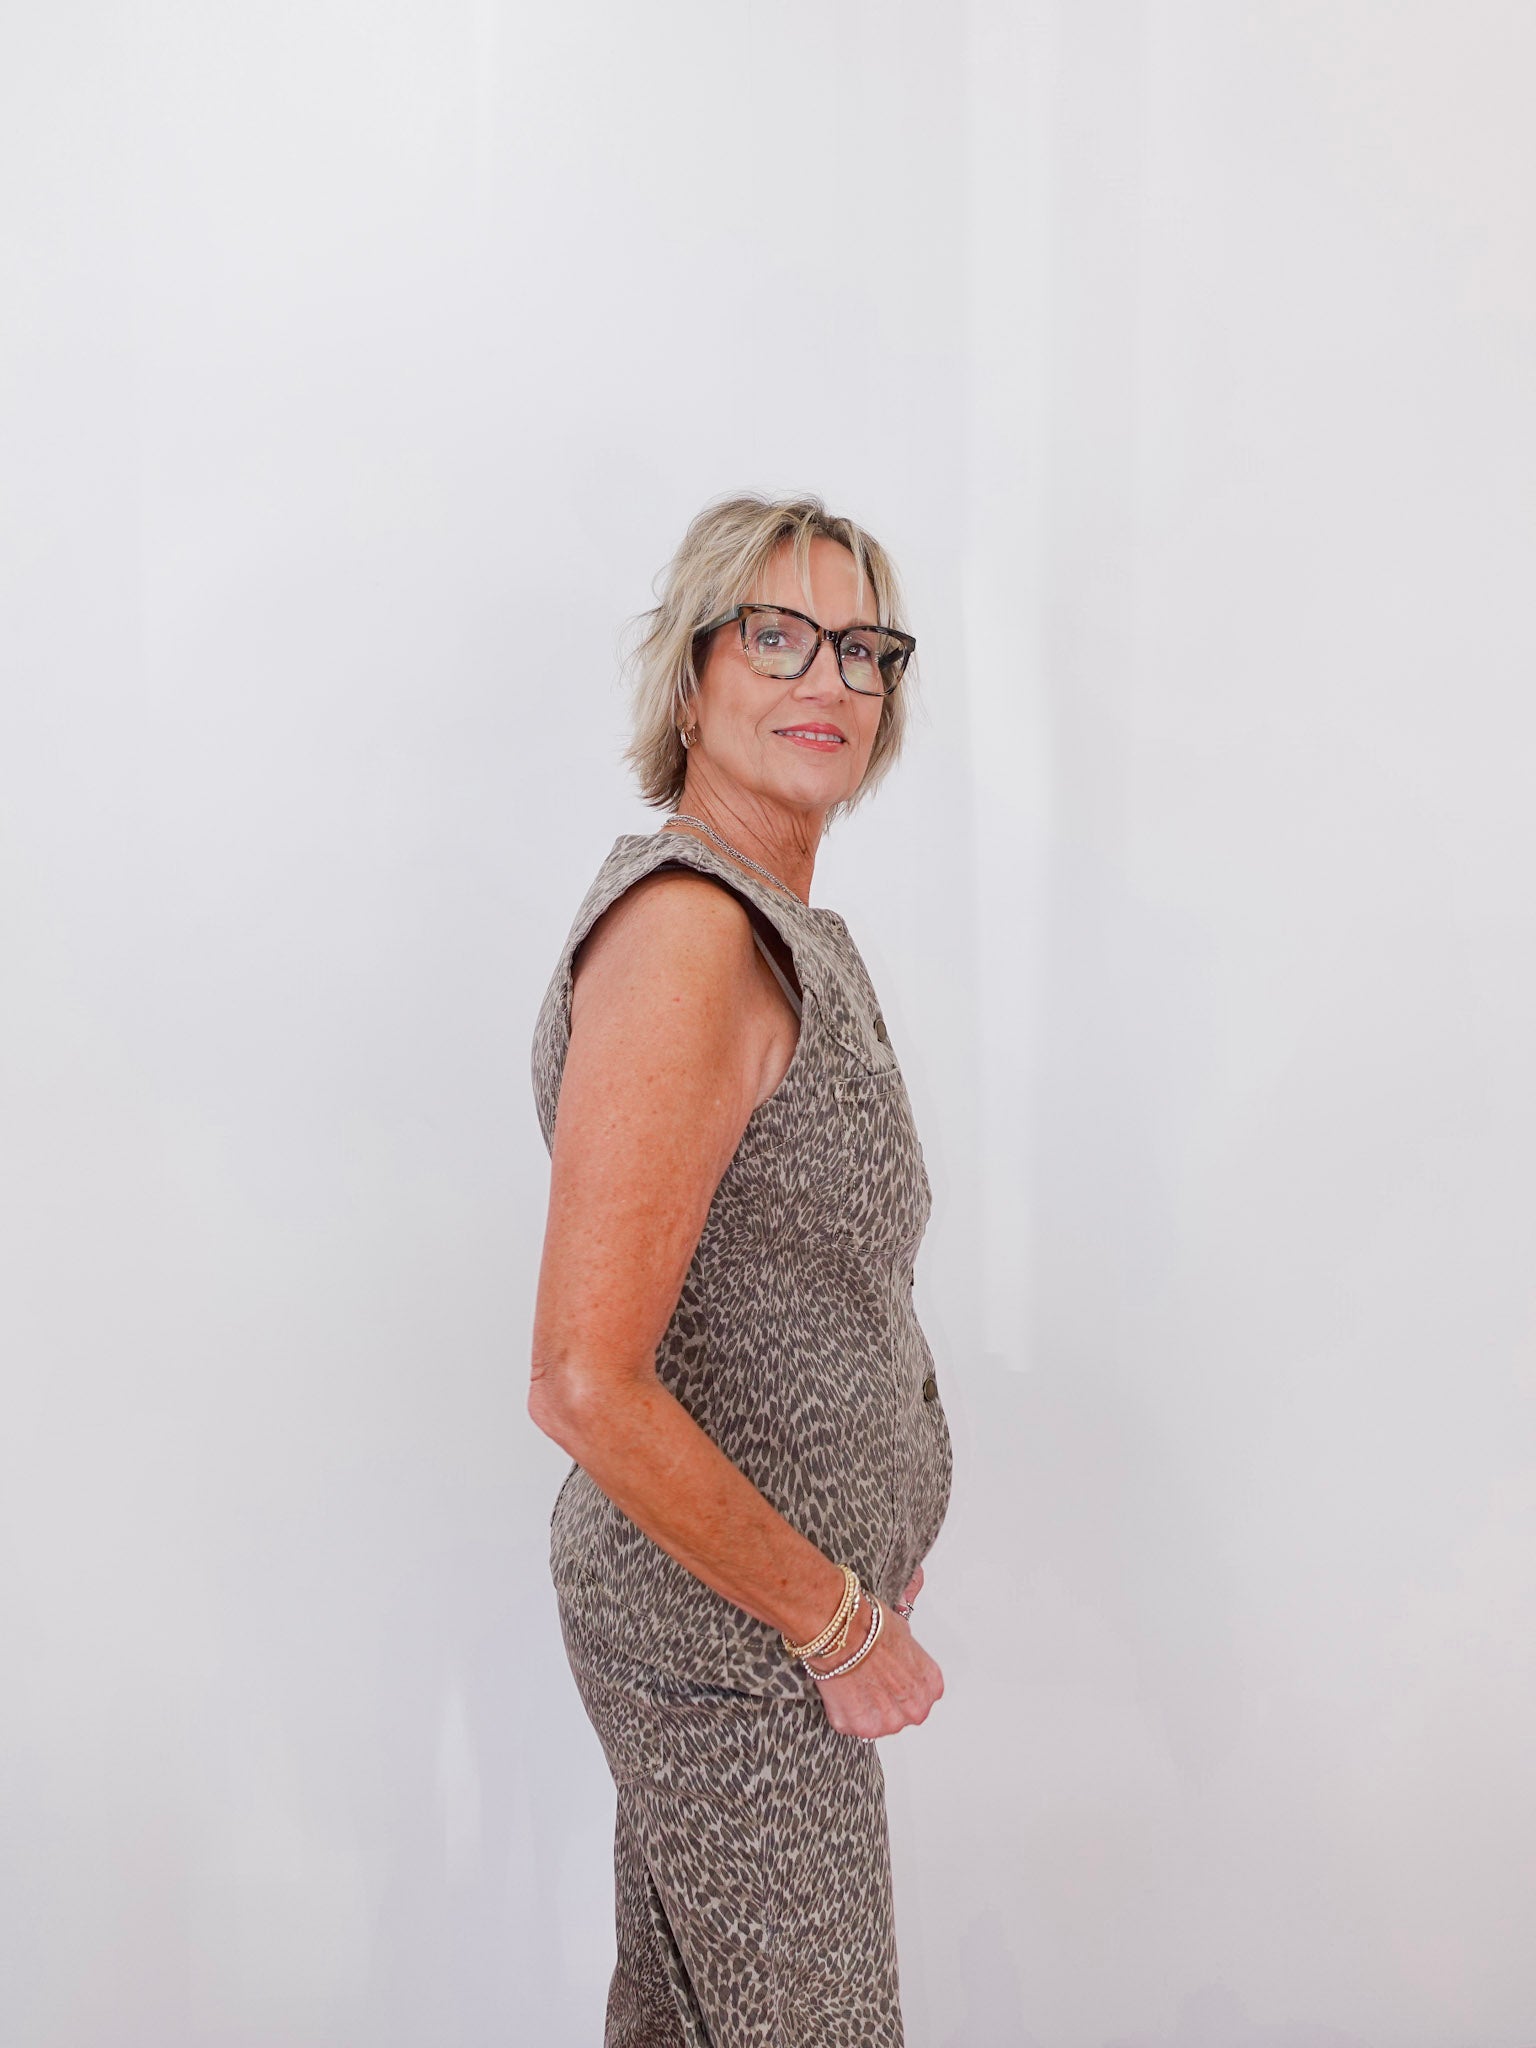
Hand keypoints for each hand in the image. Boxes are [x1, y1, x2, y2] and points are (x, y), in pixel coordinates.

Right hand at [806, 1575, 941, 1740]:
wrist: (844, 1634)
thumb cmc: (870, 1628)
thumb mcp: (903, 1634)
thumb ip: (907, 1657)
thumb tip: (897, 1655)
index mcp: (931, 1685)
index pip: (923, 1697)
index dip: (902, 1687)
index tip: (891, 1681)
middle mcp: (914, 1708)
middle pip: (902, 1713)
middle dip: (886, 1701)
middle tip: (870, 1681)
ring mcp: (888, 1721)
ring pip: (879, 1723)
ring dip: (866, 1709)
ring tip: (855, 1684)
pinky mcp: (861, 1727)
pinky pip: (854, 1725)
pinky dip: (846, 1712)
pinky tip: (843, 1691)